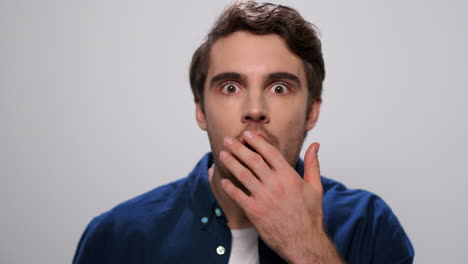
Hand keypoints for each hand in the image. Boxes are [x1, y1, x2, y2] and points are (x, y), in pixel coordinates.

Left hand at [219, 131, 342, 262]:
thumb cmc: (310, 215)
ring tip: (222, 155)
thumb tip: (315, 145)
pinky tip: (223, 181)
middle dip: (238, 148)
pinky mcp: (255, 211)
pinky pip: (237, 195)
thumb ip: (313, 164)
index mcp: (289, 176)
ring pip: (243, 175)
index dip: (256, 141)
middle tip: (227, 140)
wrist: (304, 241)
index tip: (246, 134)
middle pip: (253, 160)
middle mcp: (275, 184)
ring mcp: (263, 198)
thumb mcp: (316, 187)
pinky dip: (229, 187)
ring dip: (230, 163)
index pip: (269, 152)